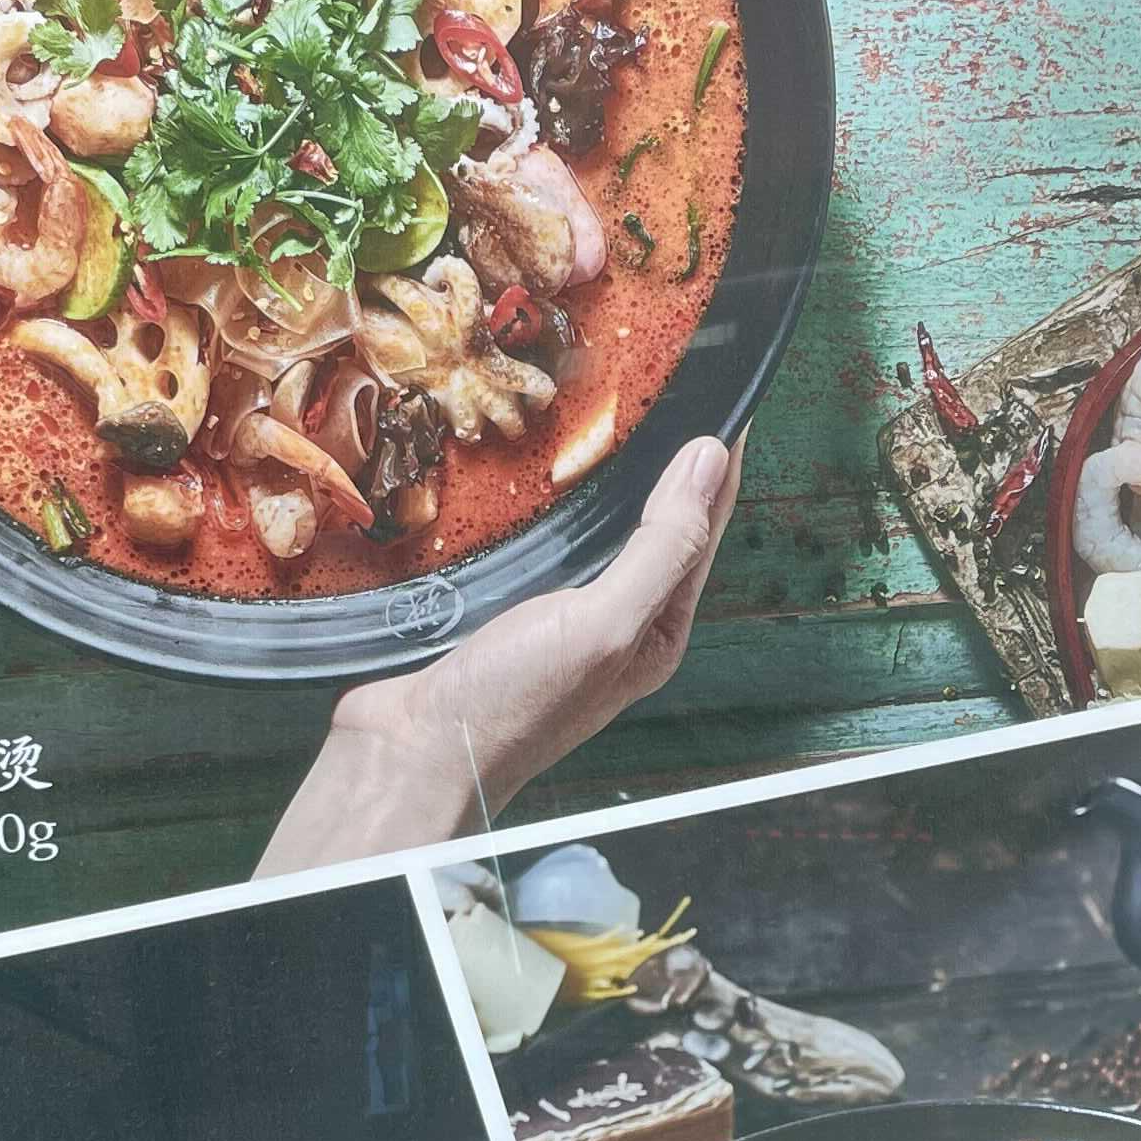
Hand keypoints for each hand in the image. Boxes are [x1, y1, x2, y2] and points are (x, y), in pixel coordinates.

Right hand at [256, 430, 743, 874]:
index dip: (718, 466)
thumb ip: (662, 545)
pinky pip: (540, 540)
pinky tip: (532, 471)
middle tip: (666, 389)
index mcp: (656, 631)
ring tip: (606, 412)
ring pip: (593, 529)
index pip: (702, 531)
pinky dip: (545, 501)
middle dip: (664, 463)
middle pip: (653, 526)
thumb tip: (710, 463)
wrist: (411, 750)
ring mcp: (558, 613)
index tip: (729, 398)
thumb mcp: (606, 622)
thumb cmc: (514, 700)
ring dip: (601, 476)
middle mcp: (614, 621)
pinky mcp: (505, 604)